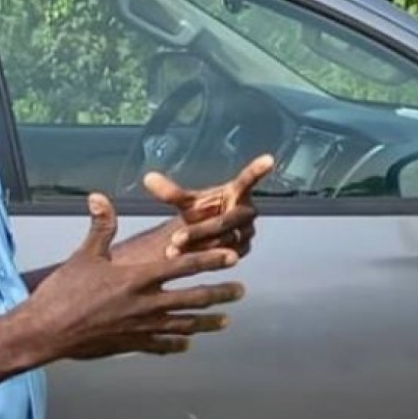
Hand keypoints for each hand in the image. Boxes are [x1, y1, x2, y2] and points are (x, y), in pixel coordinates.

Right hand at [23, 193, 244, 360]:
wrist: (45, 332)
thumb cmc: (63, 292)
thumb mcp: (84, 255)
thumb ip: (101, 226)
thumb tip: (99, 196)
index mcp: (138, 278)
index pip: (184, 266)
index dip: (212, 260)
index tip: (234, 257)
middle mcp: (146, 304)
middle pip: (194, 298)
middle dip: (220, 293)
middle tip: (241, 290)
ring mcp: (141, 328)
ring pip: (184, 325)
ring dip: (207, 322)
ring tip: (225, 321)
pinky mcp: (130, 345)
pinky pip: (160, 345)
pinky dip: (175, 344)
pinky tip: (187, 345)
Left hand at [144, 154, 275, 258]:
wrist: (204, 237)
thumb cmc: (200, 213)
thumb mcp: (185, 202)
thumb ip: (170, 192)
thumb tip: (148, 178)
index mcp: (237, 193)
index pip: (248, 180)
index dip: (258, 170)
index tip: (269, 158)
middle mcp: (246, 211)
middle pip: (227, 221)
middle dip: (201, 230)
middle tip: (177, 238)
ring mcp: (247, 232)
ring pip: (224, 240)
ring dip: (199, 246)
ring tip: (173, 250)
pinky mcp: (242, 250)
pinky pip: (223, 254)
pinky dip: (203, 256)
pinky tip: (183, 260)